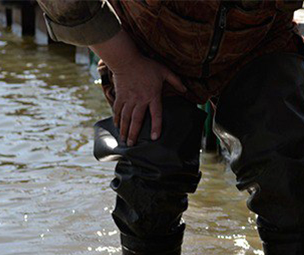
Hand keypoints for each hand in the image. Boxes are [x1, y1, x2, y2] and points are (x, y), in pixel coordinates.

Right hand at [90, 30, 185, 144]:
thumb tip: (185, 90)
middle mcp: (139, 100)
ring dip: (124, 130)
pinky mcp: (120, 96)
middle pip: (137, 120)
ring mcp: (128, 99)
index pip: (156, 114)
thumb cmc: (146, 65)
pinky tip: (117, 127)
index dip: (156, 126)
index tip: (154, 137)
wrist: (126, 59)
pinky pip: (117, 110)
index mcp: (152, 96)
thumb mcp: (164, 71)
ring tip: (124, 141)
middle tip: (132, 145)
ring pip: (125, 118)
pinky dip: (117, 120)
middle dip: (134, 134)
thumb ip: (175, 80)